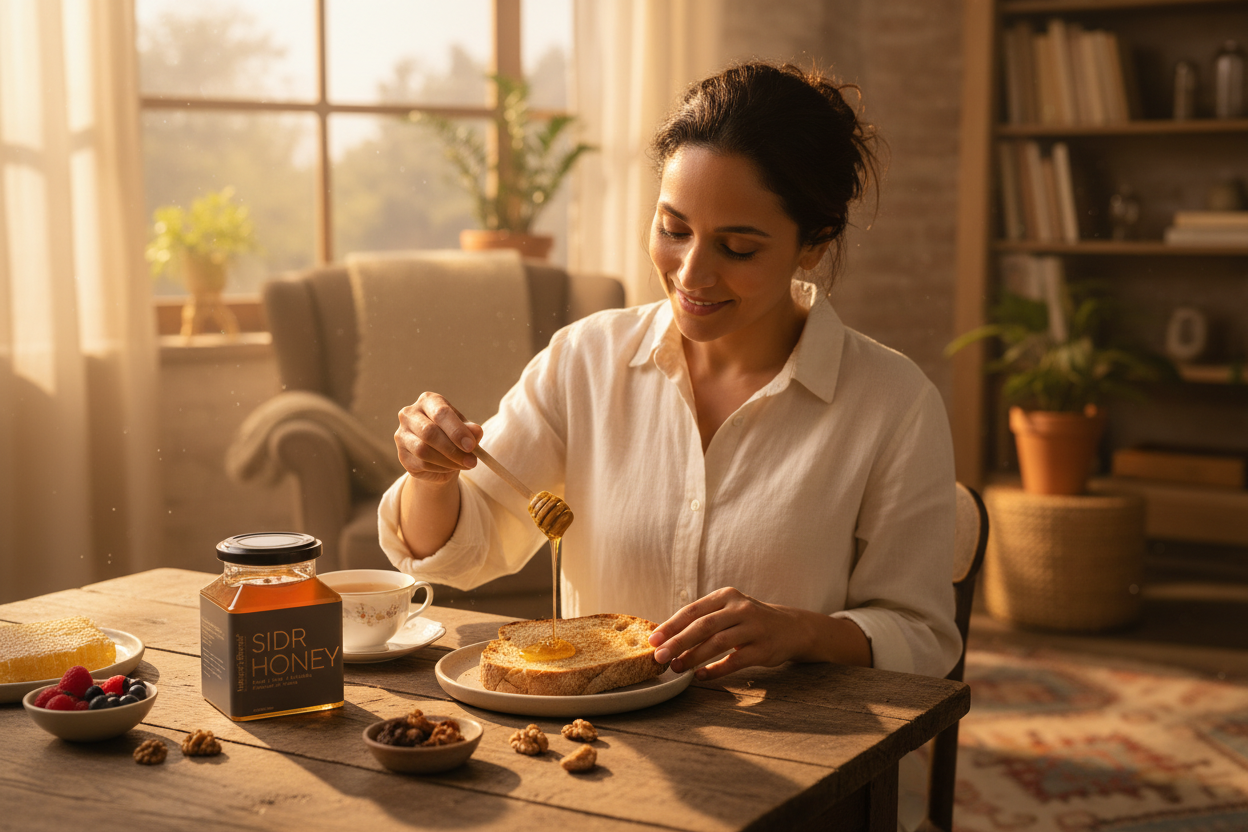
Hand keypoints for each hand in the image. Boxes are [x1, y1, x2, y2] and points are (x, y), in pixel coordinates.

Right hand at [394, 392, 484, 486]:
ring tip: (464, 465)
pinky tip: (450, 467)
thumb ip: (471, 430)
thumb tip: (476, 431)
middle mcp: (410, 414)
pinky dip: (440, 468)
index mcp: (428, 401)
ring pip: (423, 451)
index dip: (456, 430)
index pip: (441, 413)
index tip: (471, 446)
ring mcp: (402, 435)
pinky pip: (421, 464)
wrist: (440, 455)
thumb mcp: (466, 431)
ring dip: (448, 461)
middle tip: (471, 461)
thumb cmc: (454, 436)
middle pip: (429, 432)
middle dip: (453, 449)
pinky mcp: (402, 455)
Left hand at [647, 588, 810, 681]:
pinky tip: (700, 676)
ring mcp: (754, 628)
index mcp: (726, 596)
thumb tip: (665, 637)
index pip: (692, 610)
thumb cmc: (748, 620)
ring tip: (676, 667)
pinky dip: (716, 669)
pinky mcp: (763, 649)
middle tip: (659, 656)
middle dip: (678, 641)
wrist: (791, 627)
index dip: (671, 625)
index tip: (653, 640)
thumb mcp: (728, 610)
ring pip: (718, 642)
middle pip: (703, 625)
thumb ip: (703, 618)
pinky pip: (735, 660)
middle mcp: (740, 608)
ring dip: (694, 656)